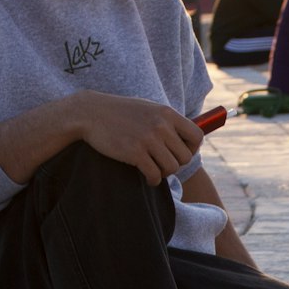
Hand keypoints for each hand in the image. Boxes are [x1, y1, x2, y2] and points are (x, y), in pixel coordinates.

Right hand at [77, 92, 202, 184]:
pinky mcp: (134, 152)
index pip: (197, 136)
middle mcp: (161, 125)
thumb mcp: (148, 108)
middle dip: (176, 163)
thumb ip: (167, 121)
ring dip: (164, 172)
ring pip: (172, 168)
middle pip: (185, 157)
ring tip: (154, 168)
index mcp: (167, 113)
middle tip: (162, 163)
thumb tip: (187, 137)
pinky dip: (153, 180)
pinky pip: (155, 175)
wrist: (91, 113)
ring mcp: (148, 139)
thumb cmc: (120, 112)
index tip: (181, 152)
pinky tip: (146, 176)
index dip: (192, 149)